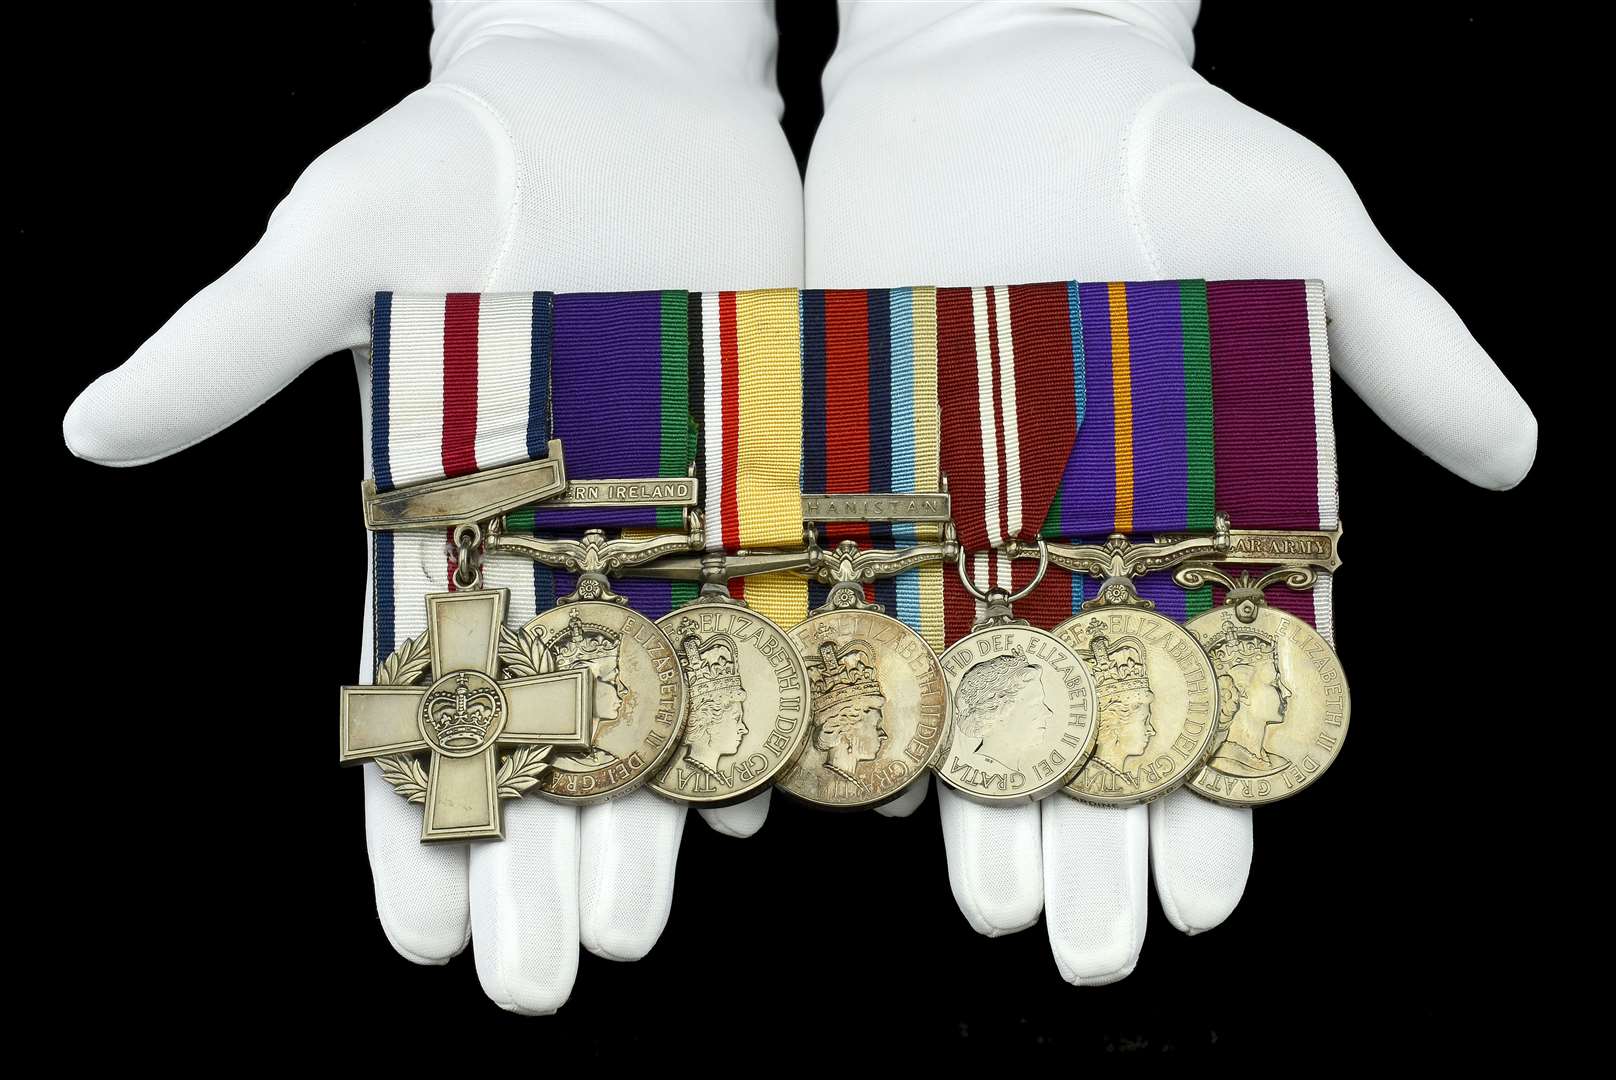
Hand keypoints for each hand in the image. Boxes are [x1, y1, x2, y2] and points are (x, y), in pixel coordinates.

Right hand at [61, 0, 801, 1012]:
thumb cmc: (470, 153)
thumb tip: (88, 431)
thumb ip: (235, 346)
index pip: (412, 697)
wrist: (625, 93)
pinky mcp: (763, 484)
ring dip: (653, 823)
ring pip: (660, 701)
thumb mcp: (342, 240)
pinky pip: (772, 620)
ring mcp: (664, 526)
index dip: (404, 818)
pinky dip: (775, 707)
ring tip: (634, 936)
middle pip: (540, 734)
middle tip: (534, 989)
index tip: (407, 939)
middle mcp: (554, 547)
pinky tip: (776, 803)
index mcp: (440, 518)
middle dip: (535, 863)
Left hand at [804, 0, 1533, 982]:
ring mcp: (959, 522)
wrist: (1000, 76)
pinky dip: (838, 694)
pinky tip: (845, 791)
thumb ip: (1402, 344)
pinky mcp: (857, 479)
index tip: (1205, 901)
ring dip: (969, 805)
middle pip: (1086, 722)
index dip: (1214, 798)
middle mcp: (1076, 545)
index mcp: (1193, 516)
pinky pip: (844, 612)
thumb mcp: (1303, 229)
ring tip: (986, 913)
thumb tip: (1527, 455)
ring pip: (965, 693)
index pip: (1212, 690)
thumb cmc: (1169, 148)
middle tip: (1084, 954)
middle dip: (1087, 842)